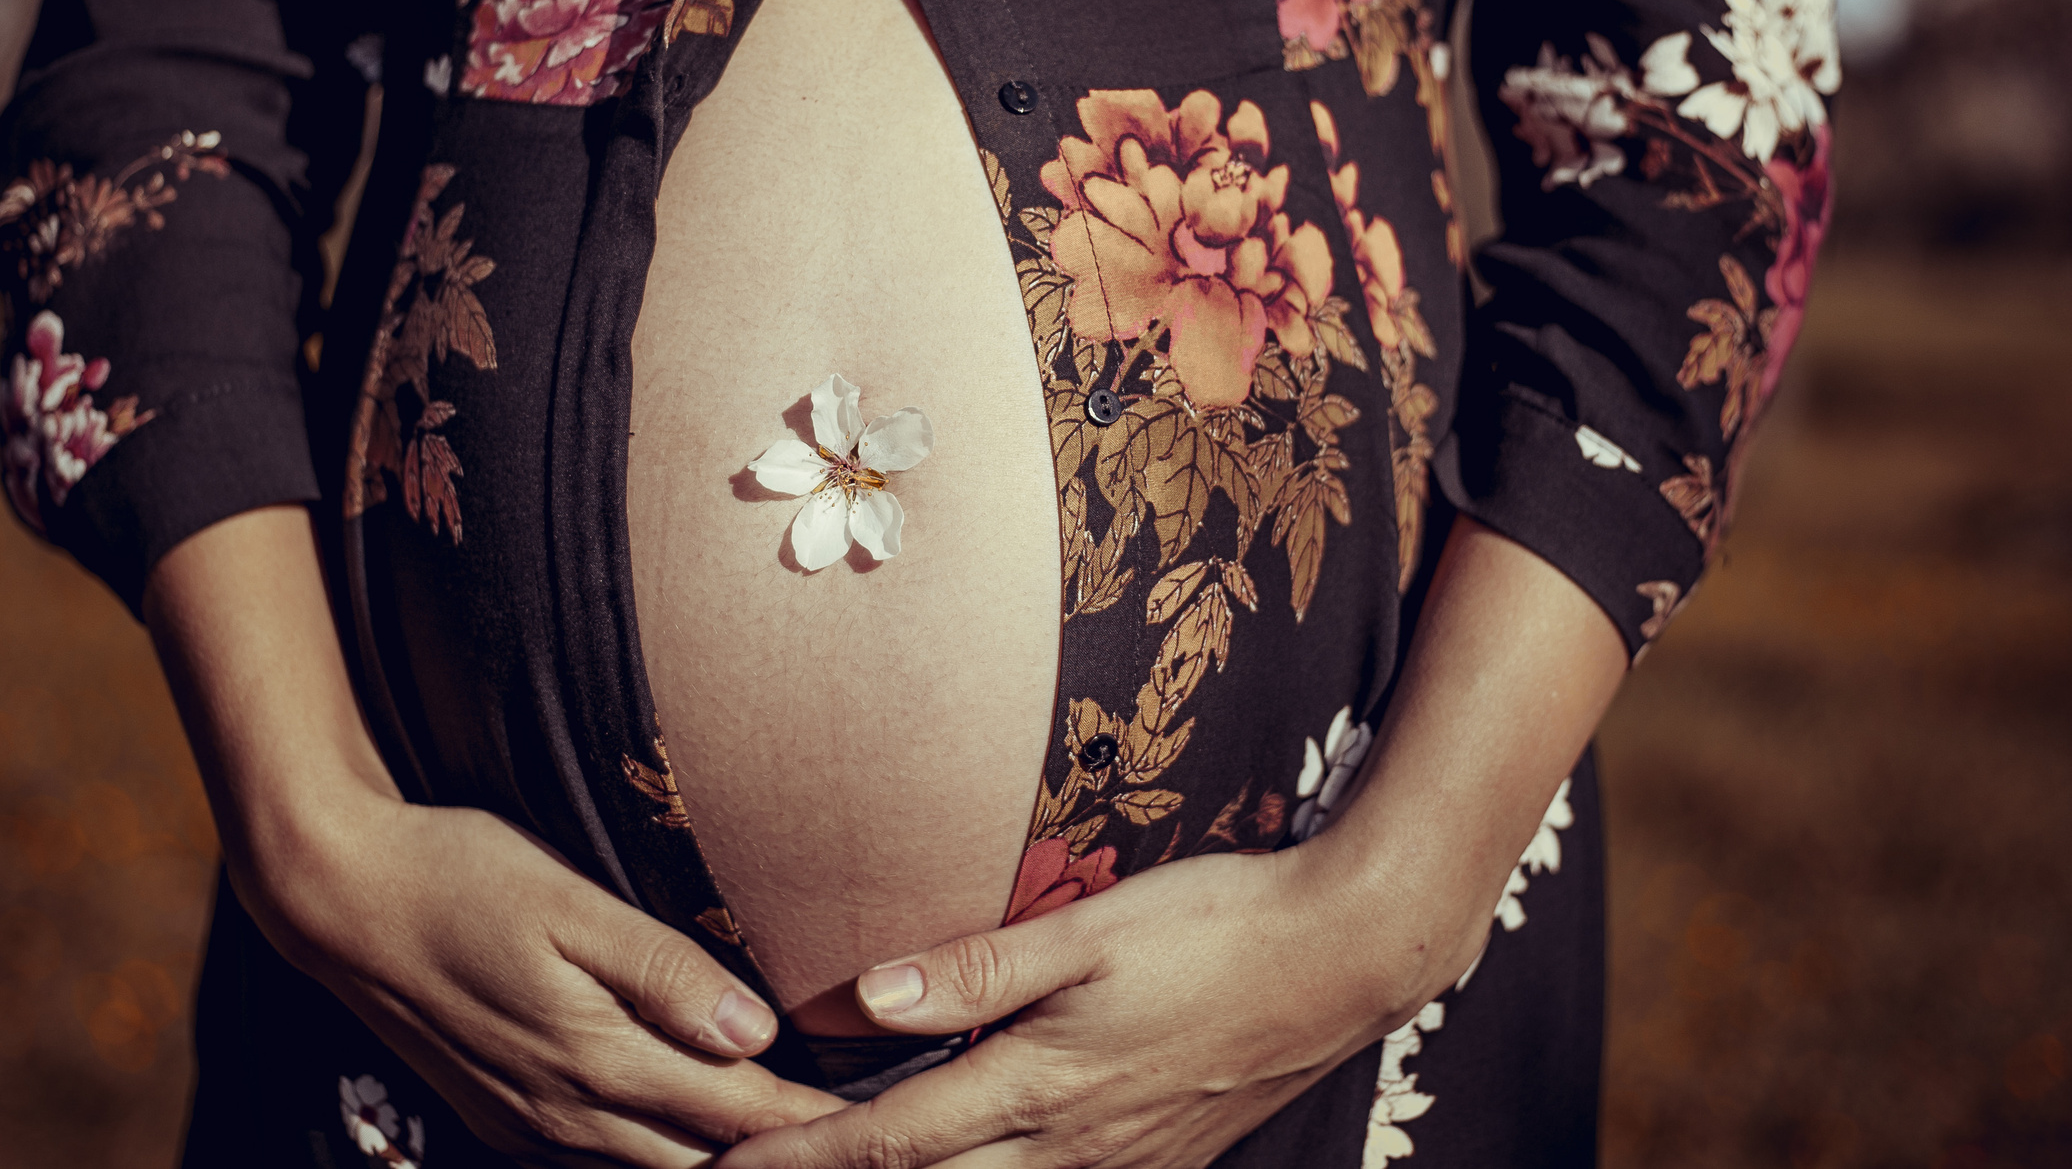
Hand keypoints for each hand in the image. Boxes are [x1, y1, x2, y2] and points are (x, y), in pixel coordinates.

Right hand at [140, 507, 842, 1167]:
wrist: (338, 898)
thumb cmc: (461, 875)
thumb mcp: (566, 903)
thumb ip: (663, 970)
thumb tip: (753, 1033)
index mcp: (595, 1058)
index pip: (735, 1110)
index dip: (810, 1122)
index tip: (882, 1122)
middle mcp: (565, 1110)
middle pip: (702, 1159)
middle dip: (780, 1154)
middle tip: (862, 1139)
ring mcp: (528, 1122)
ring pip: (653, 1167)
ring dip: (722, 1156)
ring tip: (796, 1139)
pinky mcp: (502, 1114)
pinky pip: (600, 1157)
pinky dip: (660, 1150)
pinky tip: (693, 1125)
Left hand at [712, 841, 1439, 1168]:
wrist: (1344, 958)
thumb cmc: (1217, 926)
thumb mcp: (1092, 932)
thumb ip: (976, 967)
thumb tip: (865, 997)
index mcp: (1041, 1087)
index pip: (890, 1143)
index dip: (800, 1159)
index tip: (726, 1162)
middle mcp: (1071, 1148)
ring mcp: (1117, 1166)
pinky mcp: (1154, 1162)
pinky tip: (971, 1162)